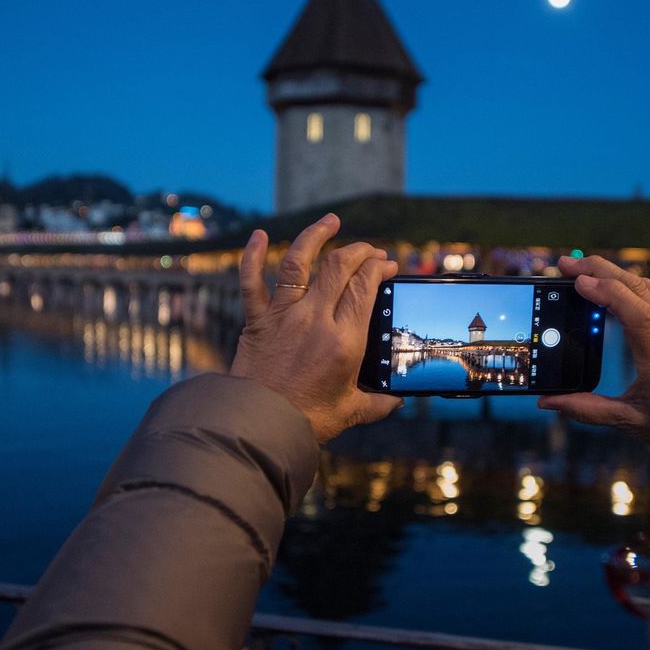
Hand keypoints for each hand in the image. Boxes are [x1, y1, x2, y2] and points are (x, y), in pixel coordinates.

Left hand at [231, 213, 402, 442]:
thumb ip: (378, 403)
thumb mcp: (352, 412)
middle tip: (370, 251)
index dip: (378, 268)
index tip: (386, 265)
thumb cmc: (307, 421)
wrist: (260, 427)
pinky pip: (251, 281)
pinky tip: (257, 235)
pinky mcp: (257, 321)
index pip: (365, 286)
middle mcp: (315, 319)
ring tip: (331, 222)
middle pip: (340, 266)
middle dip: (360, 251)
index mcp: (344, 339)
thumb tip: (397, 401)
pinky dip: (251, 256)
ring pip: (300, 262)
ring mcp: (283, 315)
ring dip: (316, 236)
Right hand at [537, 255, 649, 438]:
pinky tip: (604, 283)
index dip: (607, 292)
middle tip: (565, 264)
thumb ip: (589, 409)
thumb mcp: (631, 419)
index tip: (579, 282)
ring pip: (641, 284)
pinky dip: (622, 282)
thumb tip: (549, 402)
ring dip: (609, 272)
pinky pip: (647, 291)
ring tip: (577, 269)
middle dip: (598, 269)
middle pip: (635, 286)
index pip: (635, 312)